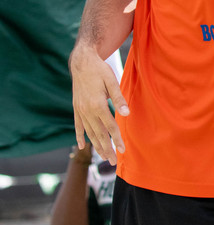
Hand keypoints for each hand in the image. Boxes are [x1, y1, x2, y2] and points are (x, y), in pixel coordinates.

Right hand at [69, 43, 129, 164]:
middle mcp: (87, 110)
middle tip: (113, 162)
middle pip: (99, 134)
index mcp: (97, 104)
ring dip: (96, 146)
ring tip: (103, 158)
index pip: (109, 126)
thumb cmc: (100, 70)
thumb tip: (126, 114)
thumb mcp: (112, 81)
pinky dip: (80, 136)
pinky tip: (81, 146)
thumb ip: (118, 99)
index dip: (116, 139)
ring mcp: (80, 110)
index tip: (122, 150)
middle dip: (106, 149)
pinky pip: (78, 125)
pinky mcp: (76, 108)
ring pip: (89, 132)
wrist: (82, 62)